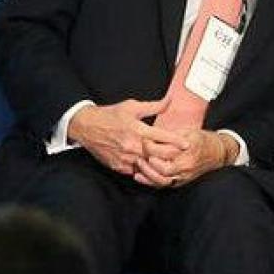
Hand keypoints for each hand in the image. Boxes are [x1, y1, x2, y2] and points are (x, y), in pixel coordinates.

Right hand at [68, 98, 188, 174]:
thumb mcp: (132, 106)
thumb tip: (169, 101)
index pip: (162, 137)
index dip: (176, 141)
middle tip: (180, 156)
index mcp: (137, 129)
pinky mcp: (118, 166)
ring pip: (148, 166)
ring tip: (168, 164)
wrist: (86, 126)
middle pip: (158, 154)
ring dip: (158, 165)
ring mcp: (125, 158)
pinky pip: (136, 172)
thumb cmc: (110, 115)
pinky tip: (151, 168)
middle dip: (171, 155)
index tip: (187, 144)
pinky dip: (144, 170)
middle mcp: (132, 145)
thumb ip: (153, 106)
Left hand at [134, 130, 237, 187]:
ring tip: (138, 164)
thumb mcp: (188, 131)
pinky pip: (163, 185)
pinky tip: (139, 176)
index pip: (164, 150)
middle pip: (162, 167)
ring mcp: (184, 175)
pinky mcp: (181, 182)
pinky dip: (150, 182)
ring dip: (147, 173)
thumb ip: (171, 134)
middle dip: (147, 160)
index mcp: (188, 149)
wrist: (217, 154)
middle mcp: (187, 164)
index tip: (143, 139)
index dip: (150, 145)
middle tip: (139, 152)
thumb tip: (152, 133)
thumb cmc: (202, 140)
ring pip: (162, 179)